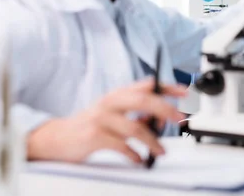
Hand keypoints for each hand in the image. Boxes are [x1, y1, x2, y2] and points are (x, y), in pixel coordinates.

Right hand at [27, 78, 186, 162]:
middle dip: (166, 110)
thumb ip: (134, 112)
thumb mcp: (113, 113)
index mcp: (117, 94)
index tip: (186, 93)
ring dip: (152, 141)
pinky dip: (133, 154)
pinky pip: (121, 145)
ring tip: (160, 151)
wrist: (57, 138)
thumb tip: (159, 118)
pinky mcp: (94, 135)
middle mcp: (110, 102)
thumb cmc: (89, 125)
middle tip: (180, 120)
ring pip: (135, 126)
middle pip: (144, 100)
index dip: (168, 88)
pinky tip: (138, 159)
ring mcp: (101, 118)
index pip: (147, 85)